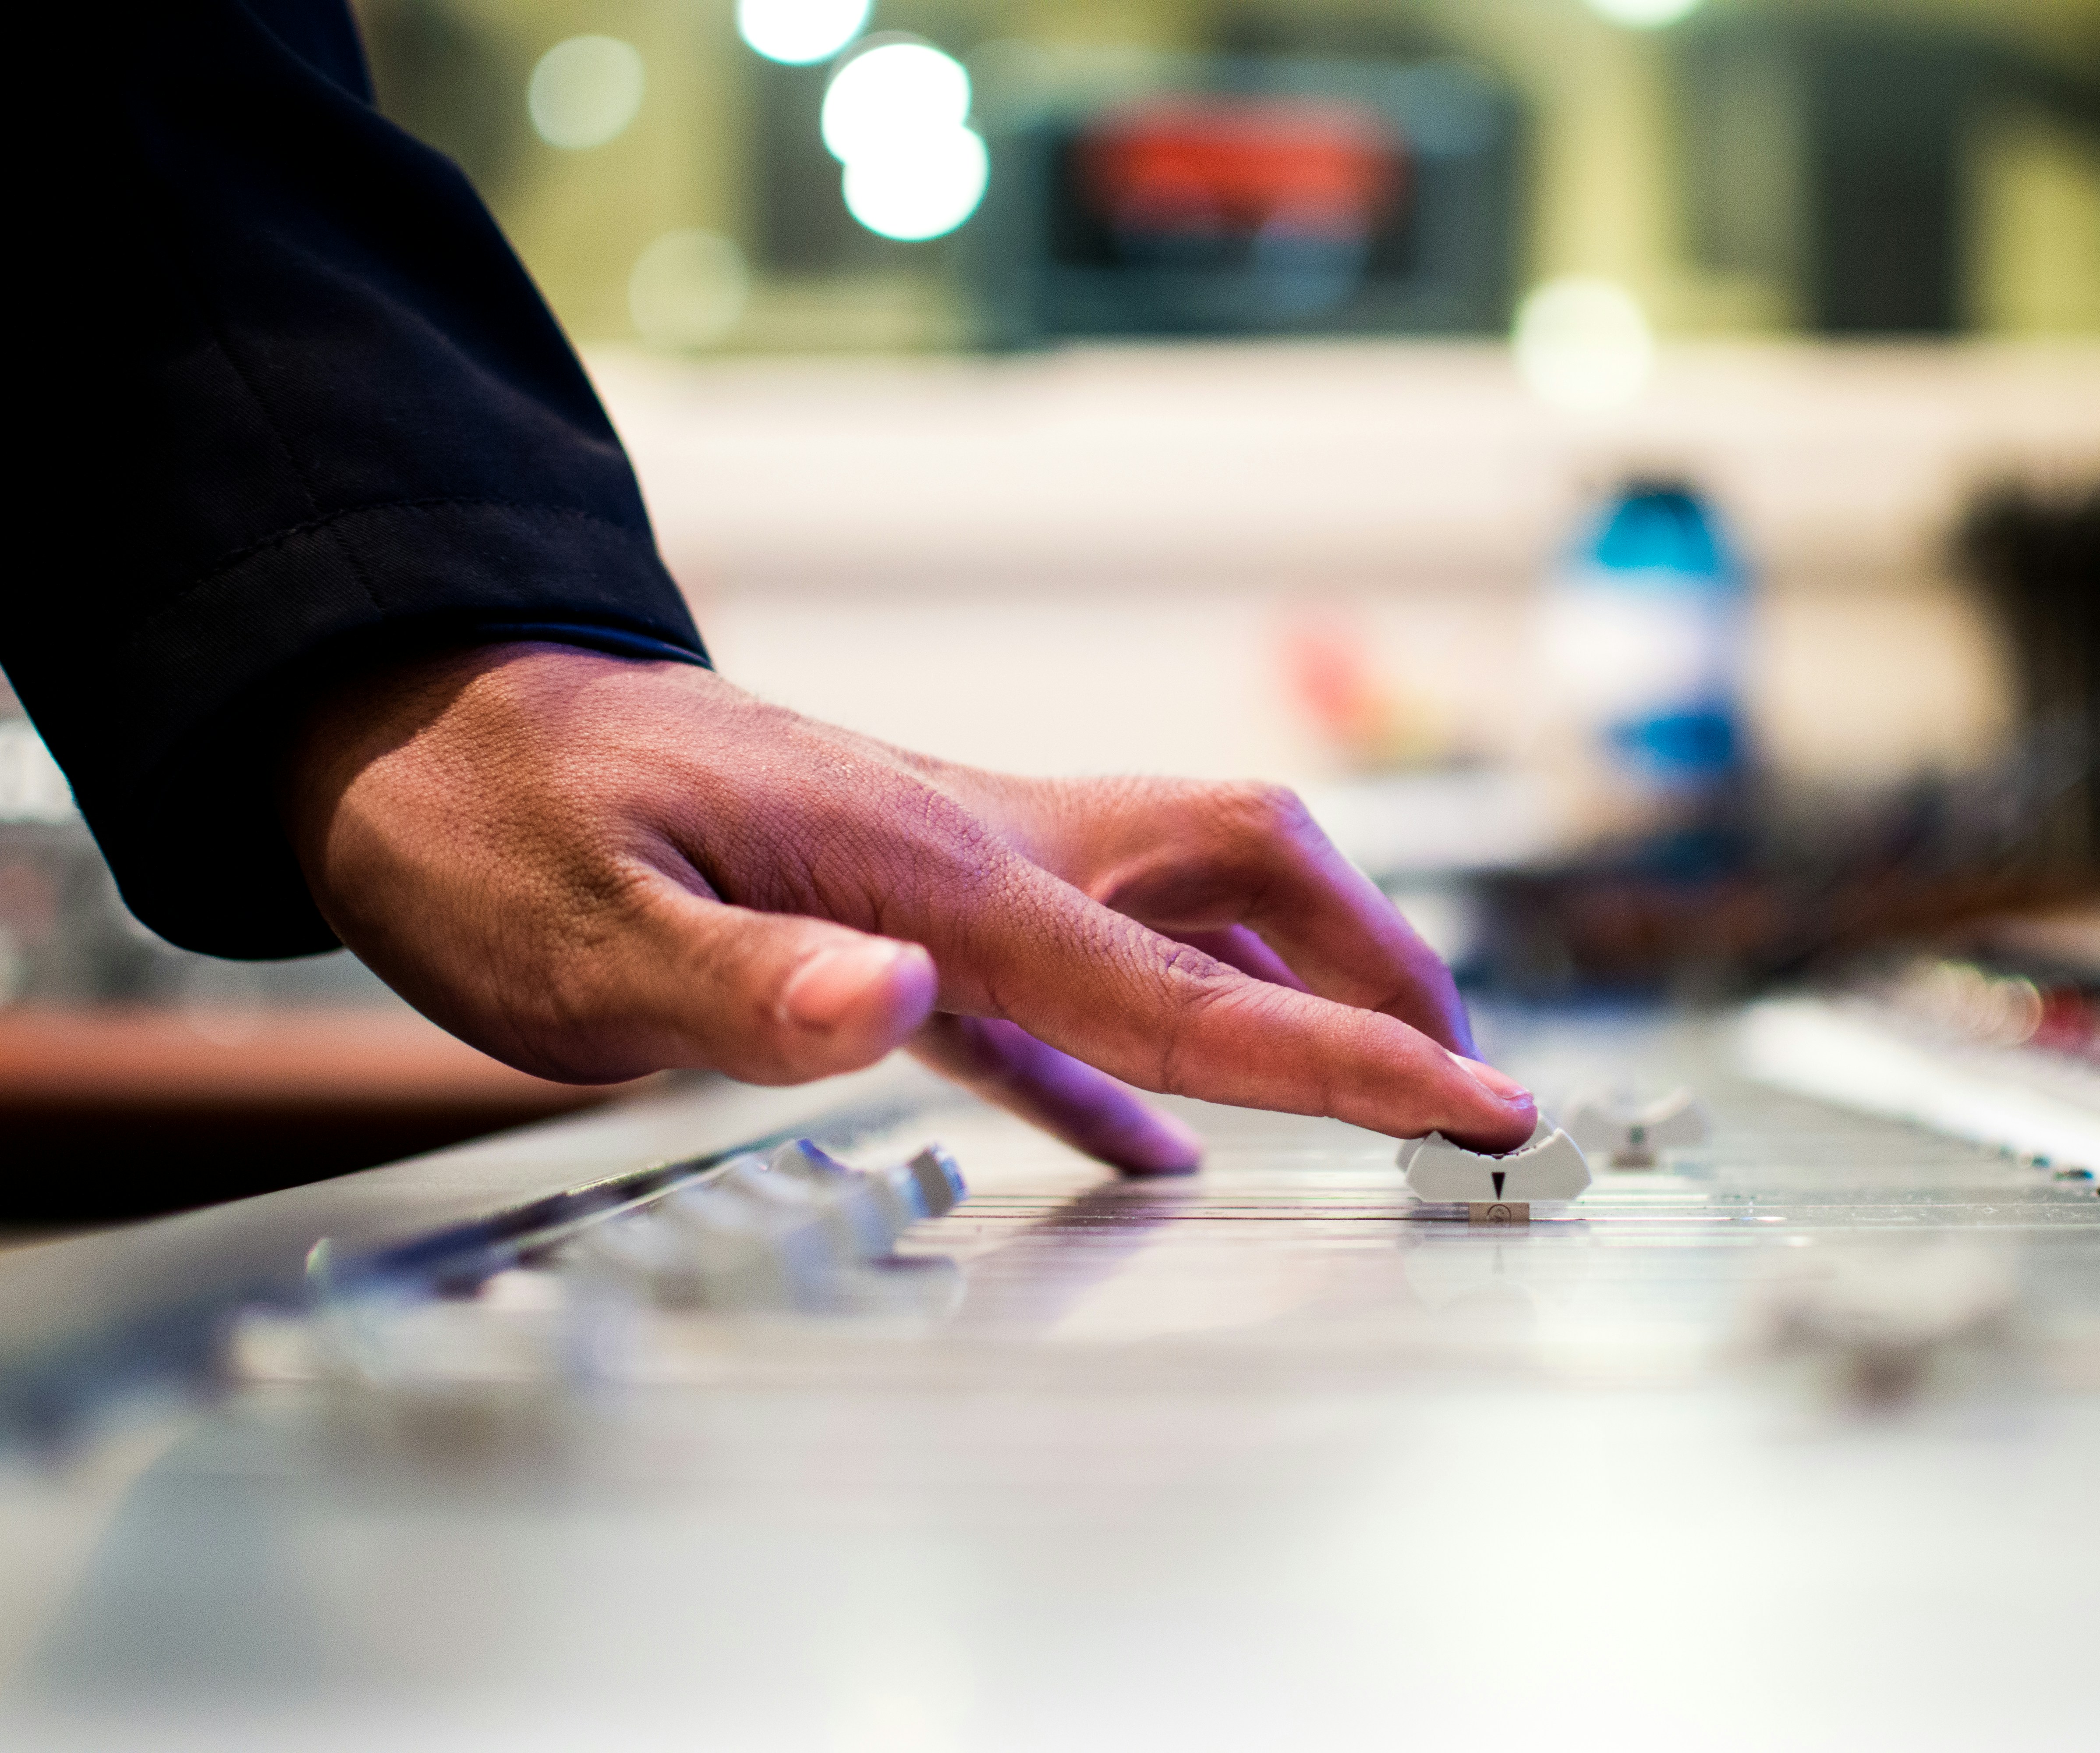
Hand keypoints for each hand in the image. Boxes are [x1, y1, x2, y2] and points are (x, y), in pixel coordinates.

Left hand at [282, 643, 1536, 1171]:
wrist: (424, 721)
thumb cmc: (490, 826)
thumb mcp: (574, 933)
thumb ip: (743, 981)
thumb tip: (899, 999)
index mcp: (931, 869)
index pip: (1179, 985)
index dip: (1342, 1052)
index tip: (1474, 1102)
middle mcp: (975, 849)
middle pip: (1243, 875)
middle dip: (1373, 966)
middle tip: (1460, 1071)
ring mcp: (948, 869)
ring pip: (1180, 905)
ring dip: (1290, 983)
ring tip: (1371, 1075)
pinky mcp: (897, 905)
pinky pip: (1063, 984)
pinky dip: (1139, 1056)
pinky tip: (1158, 1134)